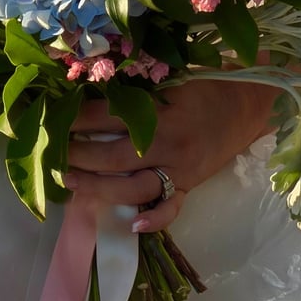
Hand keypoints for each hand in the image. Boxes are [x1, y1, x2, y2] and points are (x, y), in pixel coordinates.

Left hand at [64, 77, 276, 232]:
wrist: (249, 102)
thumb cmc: (206, 83)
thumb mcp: (170, 76)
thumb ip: (135, 86)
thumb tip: (89, 86)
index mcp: (159, 112)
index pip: (106, 117)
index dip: (75, 118)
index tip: (51, 118)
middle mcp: (167, 144)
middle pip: (113, 157)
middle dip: (78, 156)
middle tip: (51, 153)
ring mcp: (180, 169)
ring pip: (134, 188)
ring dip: (99, 188)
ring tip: (70, 182)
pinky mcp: (191, 184)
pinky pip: (171, 208)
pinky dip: (153, 219)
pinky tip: (131, 224)